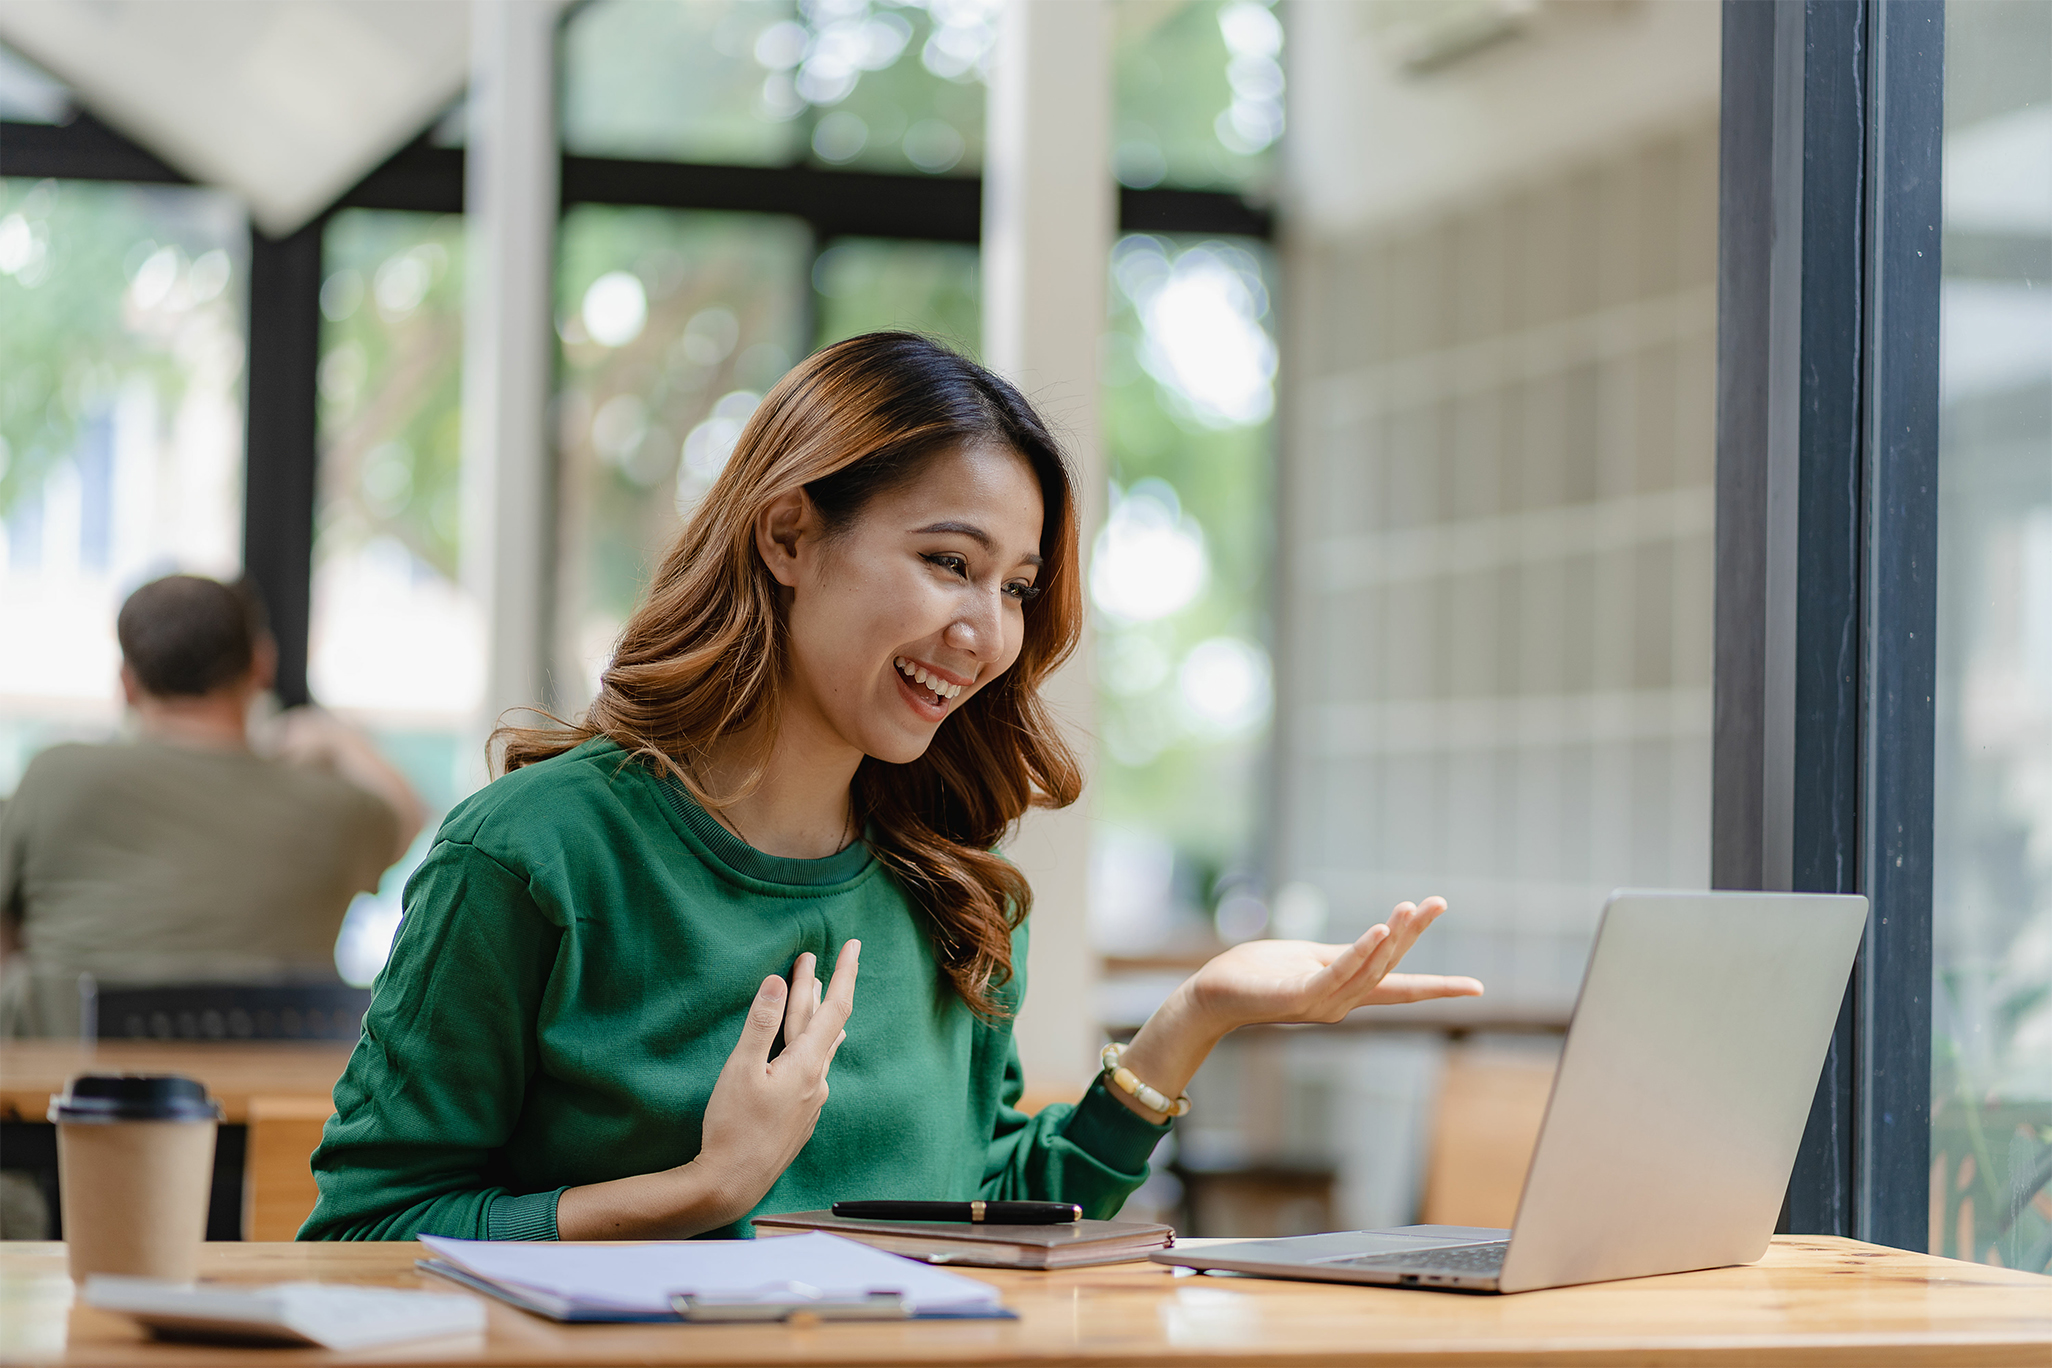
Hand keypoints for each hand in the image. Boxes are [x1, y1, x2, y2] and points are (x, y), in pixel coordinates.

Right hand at [691, 940, 859, 1221]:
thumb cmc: (732, 1126)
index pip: (834, 1007)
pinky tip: (814, 1049)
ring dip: (818, 1016)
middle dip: (819, 987)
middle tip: (811, 958)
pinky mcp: (800, 1116)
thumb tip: (777, 981)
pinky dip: (812, 1044)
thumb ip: (760, 1023)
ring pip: (820, 1047)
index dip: (844, 973)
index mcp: (805, 1064)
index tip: (854, 945)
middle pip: (824, 1023)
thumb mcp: (740, 1069)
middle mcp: (816, 1081)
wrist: (733, 1182)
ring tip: (821, 992)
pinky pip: (813, 1068)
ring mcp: (811, 1101)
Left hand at [1185, 897, 1482, 1033]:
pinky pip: (1336, 972)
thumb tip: (1377, 942)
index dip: (1439, 987)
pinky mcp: (1297, 997)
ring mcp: (1321, 1003)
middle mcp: (1340, 1002)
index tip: (1478, 988)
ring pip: (1368, 968)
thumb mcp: (1310, 959)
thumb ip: (1343, 956)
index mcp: (1346, 990)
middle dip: (1414, 934)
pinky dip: (1360, 952)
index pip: (1401, 988)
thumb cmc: (1257, 975)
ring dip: (1393, 936)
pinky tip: (1380, 930)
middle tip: (1438, 902)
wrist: (1212, 995)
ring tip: (1412, 907)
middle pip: (1389, 967)